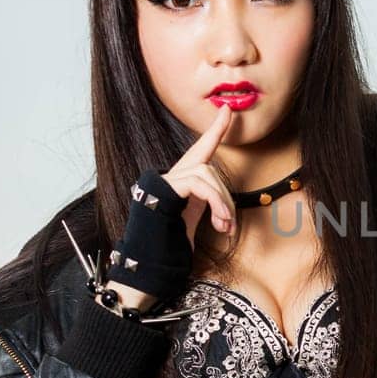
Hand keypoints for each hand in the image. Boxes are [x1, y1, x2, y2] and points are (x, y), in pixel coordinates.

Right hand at [102, 105, 236, 306]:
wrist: (147, 267)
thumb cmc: (169, 250)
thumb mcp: (194, 224)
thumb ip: (206, 207)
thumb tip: (226, 207)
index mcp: (178, 184)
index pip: (200, 150)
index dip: (215, 130)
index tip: (227, 111)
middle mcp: (169, 178)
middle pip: (209, 167)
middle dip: (225, 195)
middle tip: (229, 225)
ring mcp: (164, 182)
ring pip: (206, 175)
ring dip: (223, 202)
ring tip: (224, 227)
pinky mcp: (164, 188)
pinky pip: (200, 184)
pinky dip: (216, 202)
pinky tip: (218, 222)